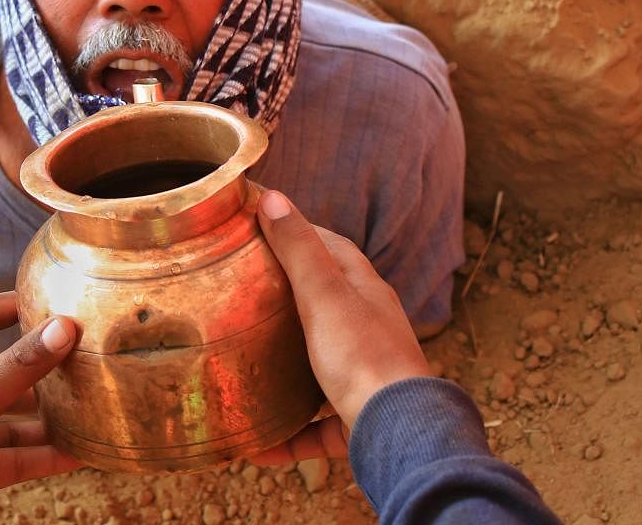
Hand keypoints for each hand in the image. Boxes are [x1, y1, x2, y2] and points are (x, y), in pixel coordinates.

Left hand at [0, 292, 81, 523]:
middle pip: (3, 373)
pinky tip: (78, 454)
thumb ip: (16, 368)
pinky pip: (15, 460)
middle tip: (81, 358)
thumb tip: (64, 327)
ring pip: (14, 421)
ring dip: (48, 418)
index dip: (5, 306)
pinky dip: (44, 457)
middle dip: (40, 367)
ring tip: (90, 408)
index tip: (43, 299)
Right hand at [251, 190, 432, 462]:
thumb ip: (298, 250)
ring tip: (245, 365)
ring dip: (284, 369)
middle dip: (287, 300)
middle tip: (242, 295)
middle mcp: (369, 330)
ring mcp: (364, 376)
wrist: (398, 434)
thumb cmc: (363, 357)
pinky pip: (314, 426)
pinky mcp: (355, 420)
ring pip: (318, 367)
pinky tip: (256, 444)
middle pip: (325, 306)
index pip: (334, 249)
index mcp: (366, 293)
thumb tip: (273, 198)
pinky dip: (287, 433)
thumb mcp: (324, 296)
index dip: (300, 233)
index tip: (261, 228)